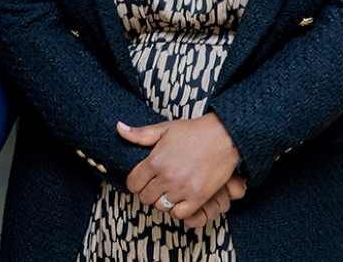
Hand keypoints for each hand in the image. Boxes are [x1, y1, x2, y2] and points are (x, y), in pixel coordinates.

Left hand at [117, 113, 240, 222]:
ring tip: (169, 191)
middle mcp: (166, 176)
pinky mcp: (198, 197)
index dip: (135, 183)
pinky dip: (177, 210)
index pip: (133, 183)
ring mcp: (182, 188)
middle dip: (148, 192)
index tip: (142, 181)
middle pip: (145, 197)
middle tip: (156, 186)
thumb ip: (140, 134)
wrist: (223, 136)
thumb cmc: (194, 131)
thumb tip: (119, 128)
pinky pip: (179, 214)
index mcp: (155, 160)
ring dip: (163, 201)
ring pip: (161, 207)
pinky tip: (180, 200)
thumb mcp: (165, 129)